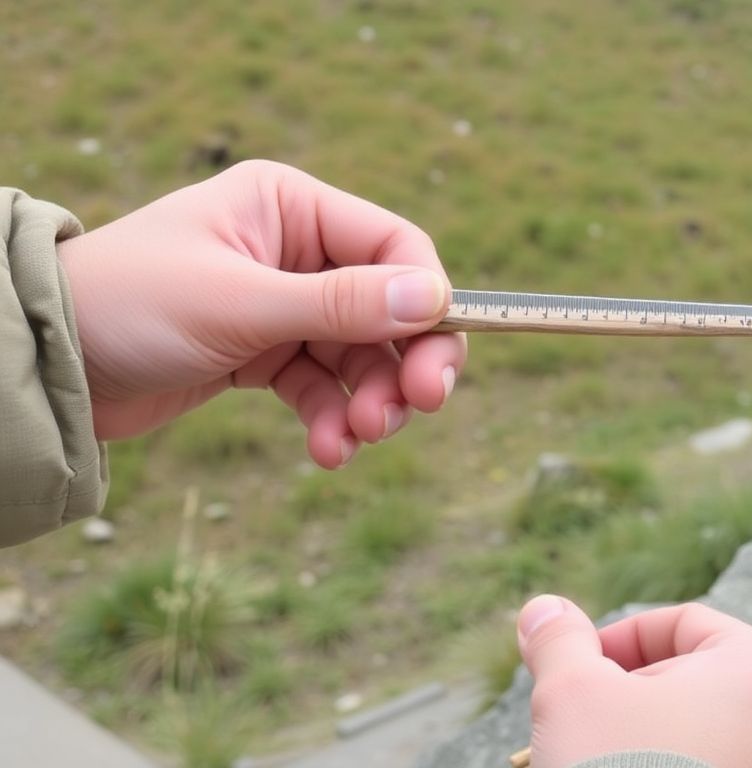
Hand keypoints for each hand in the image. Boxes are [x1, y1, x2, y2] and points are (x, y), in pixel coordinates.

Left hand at [57, 160, 466, 467]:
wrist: (43, 366)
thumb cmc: (129, 305)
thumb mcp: (240, 305)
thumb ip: (341, 304)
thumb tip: (436, 298)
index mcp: (290, 207)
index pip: (395, 247)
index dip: (429, 301)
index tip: (437, 359)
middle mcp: (295, 249)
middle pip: (389, 308)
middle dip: (405, 364)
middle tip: (420, 408)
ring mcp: (281, 304)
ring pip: (360, 356)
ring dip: (370, 402)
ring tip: (360, 438)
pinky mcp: (263, 354)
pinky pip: (321, 388)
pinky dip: (331, 420)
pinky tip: (327, 453)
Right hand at [517, 595, 751, 767]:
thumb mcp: (571, 694)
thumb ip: (561, 641)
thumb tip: (544, 610)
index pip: (685, 625)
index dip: (619, 641)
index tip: (575, 673)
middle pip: (701, 685)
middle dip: (634, 698)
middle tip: (584, 727)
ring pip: (709, 741)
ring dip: (652, 744)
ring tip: (603, 766)